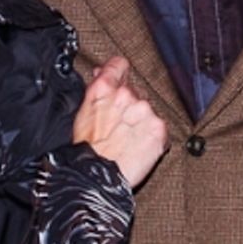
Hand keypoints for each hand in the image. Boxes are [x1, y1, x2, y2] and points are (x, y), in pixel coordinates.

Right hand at [72, 57, 168, 188]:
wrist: (96, 178)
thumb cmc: (86, 151)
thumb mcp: (82, 114)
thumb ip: (96, 90)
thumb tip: (102, 73)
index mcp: (104, 88)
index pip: (119, 64)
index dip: (119, 72)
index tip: (120, 80)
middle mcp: (126, 95)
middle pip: (135, 90)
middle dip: (130, 105)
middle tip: (119, 126)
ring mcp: (145, 111)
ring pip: (147, 110)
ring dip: (141, 121)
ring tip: (127, 140)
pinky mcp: (158, 129)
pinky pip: (160, 127)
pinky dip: (152, 136)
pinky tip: (139, 146)